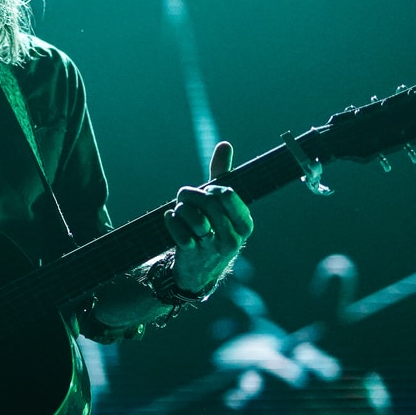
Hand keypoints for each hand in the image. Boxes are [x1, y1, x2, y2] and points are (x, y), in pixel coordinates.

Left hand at [165, 141, 253, 294]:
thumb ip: (223, 175)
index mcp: (244, 223)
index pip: (228, 195)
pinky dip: (171, 222)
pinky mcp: (193, 255)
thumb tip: (225, 145)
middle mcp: (232, 237)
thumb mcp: (222, 205)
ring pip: (194, 217)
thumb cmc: (213, 227)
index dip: (212, 189)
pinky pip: (179, 232)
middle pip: (209, 203)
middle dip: (192, 195)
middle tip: (184, 195)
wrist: (200, 269)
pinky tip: (171, 219)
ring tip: (180, 211)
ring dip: (181, 209)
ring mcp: (213, 248)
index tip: (207, 190)